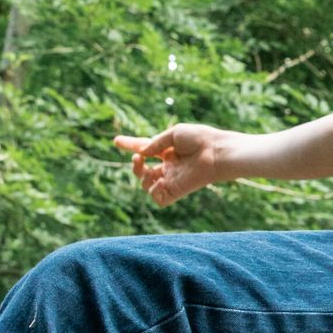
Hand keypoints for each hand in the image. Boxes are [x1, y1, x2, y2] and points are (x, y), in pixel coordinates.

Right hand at [112, 124, 227, 206]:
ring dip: (141, 177)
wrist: (216, 152)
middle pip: (143, 171)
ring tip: (148, 170)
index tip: (116, 140)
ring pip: (147, 185)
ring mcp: (172, 179)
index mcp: (168, 150)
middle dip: (135, 166)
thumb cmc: (200, 139)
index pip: (145, 149)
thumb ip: (155, 143)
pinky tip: (159, 182)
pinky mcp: (177, 190)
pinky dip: (153, 192)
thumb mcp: (174, 134)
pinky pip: (159, 199)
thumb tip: (141, 153)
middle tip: (137, 158)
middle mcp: (168, 166)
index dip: (131, 145)